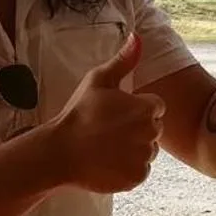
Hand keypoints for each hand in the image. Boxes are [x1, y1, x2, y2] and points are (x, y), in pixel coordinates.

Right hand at [45, 34, 165, 192]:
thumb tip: (137, 36)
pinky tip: (109, 162)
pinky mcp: (136, 178)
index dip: (137, 109)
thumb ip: (123, 60)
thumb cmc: (78, 113)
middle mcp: (150, 134)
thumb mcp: (98, 80)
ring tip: (108, 147)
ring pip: (148, 151)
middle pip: (154, 129)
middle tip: (110, 130)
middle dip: (138, 129)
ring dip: (134, 149)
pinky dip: (128, 168)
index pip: (155, 107)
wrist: (60, 152)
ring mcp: (143, 158)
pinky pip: (140, 170)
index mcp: (145, 109)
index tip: (117, 113)